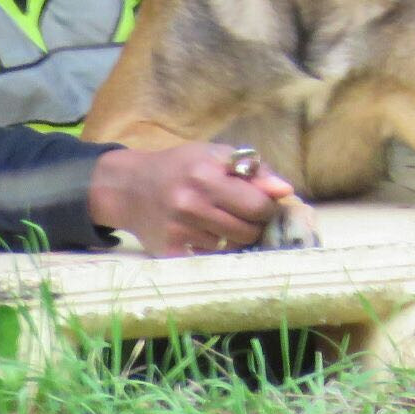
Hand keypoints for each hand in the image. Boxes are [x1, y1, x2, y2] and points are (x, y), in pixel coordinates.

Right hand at [87, 143, 293, 256]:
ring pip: (231, 246)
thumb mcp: (214, 155)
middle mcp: (192, 204)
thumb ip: (253, 170)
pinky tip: (203, 233)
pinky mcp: (170, 251)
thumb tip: (286, 191)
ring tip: (220, 221)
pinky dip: (213, 248)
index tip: (260, 203)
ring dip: (234, 237)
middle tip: (243, 214)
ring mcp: (180, 230)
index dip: (266, 206)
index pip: (258, 204)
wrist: (129, 187)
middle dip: (254, 225)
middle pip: (248, 230)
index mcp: (207, 175)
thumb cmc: (179, 166)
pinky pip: (210, 258)